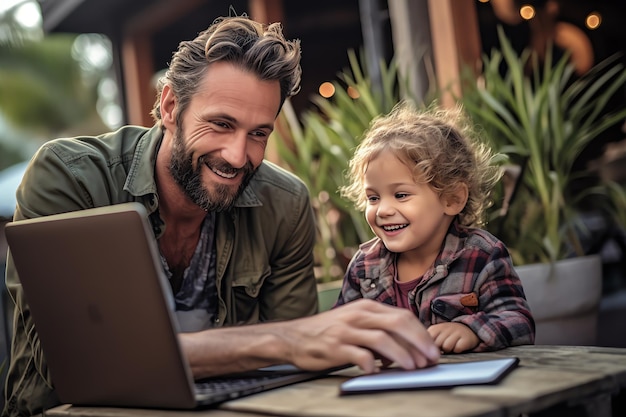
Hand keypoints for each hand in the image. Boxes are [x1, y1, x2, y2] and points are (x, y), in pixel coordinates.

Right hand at [283, 299, 439, 372]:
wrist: (294, 336)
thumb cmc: (328, 331)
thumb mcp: (356, 322)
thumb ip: (379, 330)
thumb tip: (407, 349)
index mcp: (366, 307)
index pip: (402, 316)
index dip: (421, 333)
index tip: (432, 350)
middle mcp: (358, 315)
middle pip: (397, 323)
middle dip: (418, 342)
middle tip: (430, 359)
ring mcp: (346, 330)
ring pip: (382, 338)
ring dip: (401, 354)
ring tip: (412, 367)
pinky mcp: (335, 347)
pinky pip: (360, 355)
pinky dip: (372, 364)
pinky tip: (376, 372)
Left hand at [427, 322, 478, 352]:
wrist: (467, 329)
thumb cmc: (448, 336)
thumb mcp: (435, 336)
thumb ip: (428, 343)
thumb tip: (424, 354)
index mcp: (435, 329)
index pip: (427, 341)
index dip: (430, 348)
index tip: (434, 349)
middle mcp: (445, 328)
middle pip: (437, 345)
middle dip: (440, 349)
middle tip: (444, 347)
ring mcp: (456, 332)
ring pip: (447, 347)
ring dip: (449, 350)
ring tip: (452, 346)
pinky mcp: (465, 338)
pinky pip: (457, 349)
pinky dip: (458, 350)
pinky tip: (458, 346)